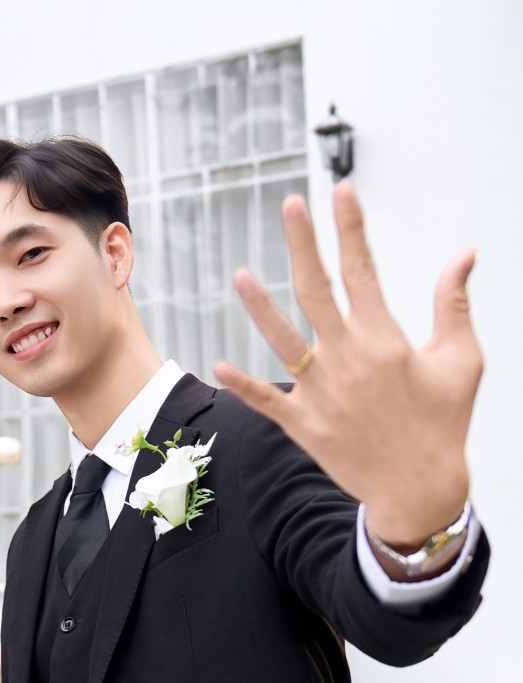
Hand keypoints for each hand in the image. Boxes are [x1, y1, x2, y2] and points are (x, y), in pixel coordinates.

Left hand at [216, 182, 481, 551]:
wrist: (419, 490)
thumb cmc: (444, 423)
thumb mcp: (462, 361)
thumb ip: (455, 304)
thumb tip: (464, 255)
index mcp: (385, 340)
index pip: (363, 269)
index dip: (350, 227)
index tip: (341, 192)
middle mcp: (347, 361)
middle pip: (316, 289)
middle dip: (303, 243)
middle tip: (291, 205)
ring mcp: (321, 393)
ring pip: (282, 339)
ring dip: (259, 307)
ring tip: (239, 275)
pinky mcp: (304, 425)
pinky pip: (266, 399)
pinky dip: (243, 383)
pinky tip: (218, 363)